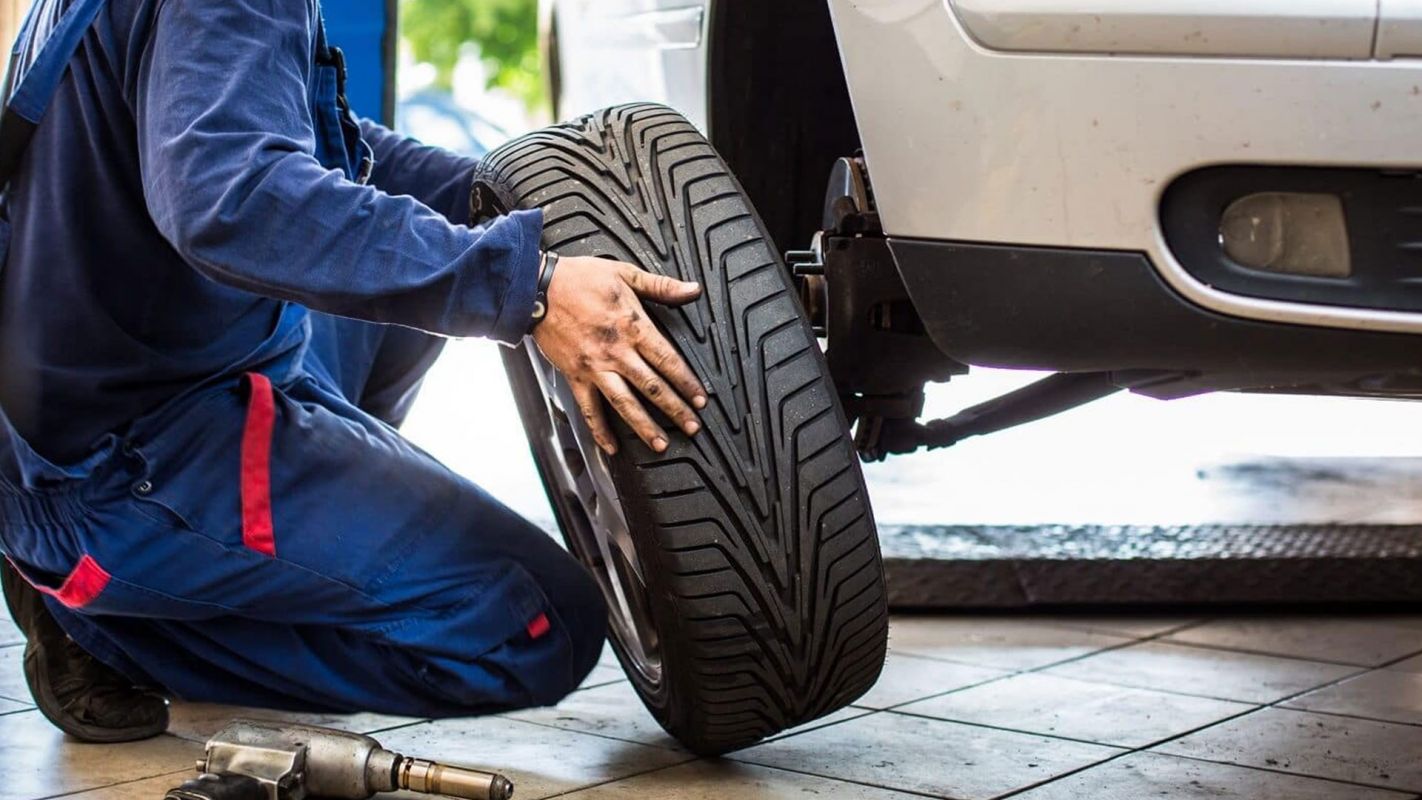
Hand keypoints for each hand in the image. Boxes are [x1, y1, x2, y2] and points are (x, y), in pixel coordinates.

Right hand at [532, 255, 706, 454]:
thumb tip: (693, 289)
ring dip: (644, 427)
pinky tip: (611, 447)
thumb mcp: (625, 273)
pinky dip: (599, 430)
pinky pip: (589, 408)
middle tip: (692, 427)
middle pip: (652, 387)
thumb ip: (662, 285)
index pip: (668, 360)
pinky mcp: (575, 376)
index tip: (700, 399)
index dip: (687, 382)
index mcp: (632, 326)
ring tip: (660, 444)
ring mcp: (595, 367)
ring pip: (624, 403)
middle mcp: (616, 352)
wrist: (536, 288)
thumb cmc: (578, 278)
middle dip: (675, 410)